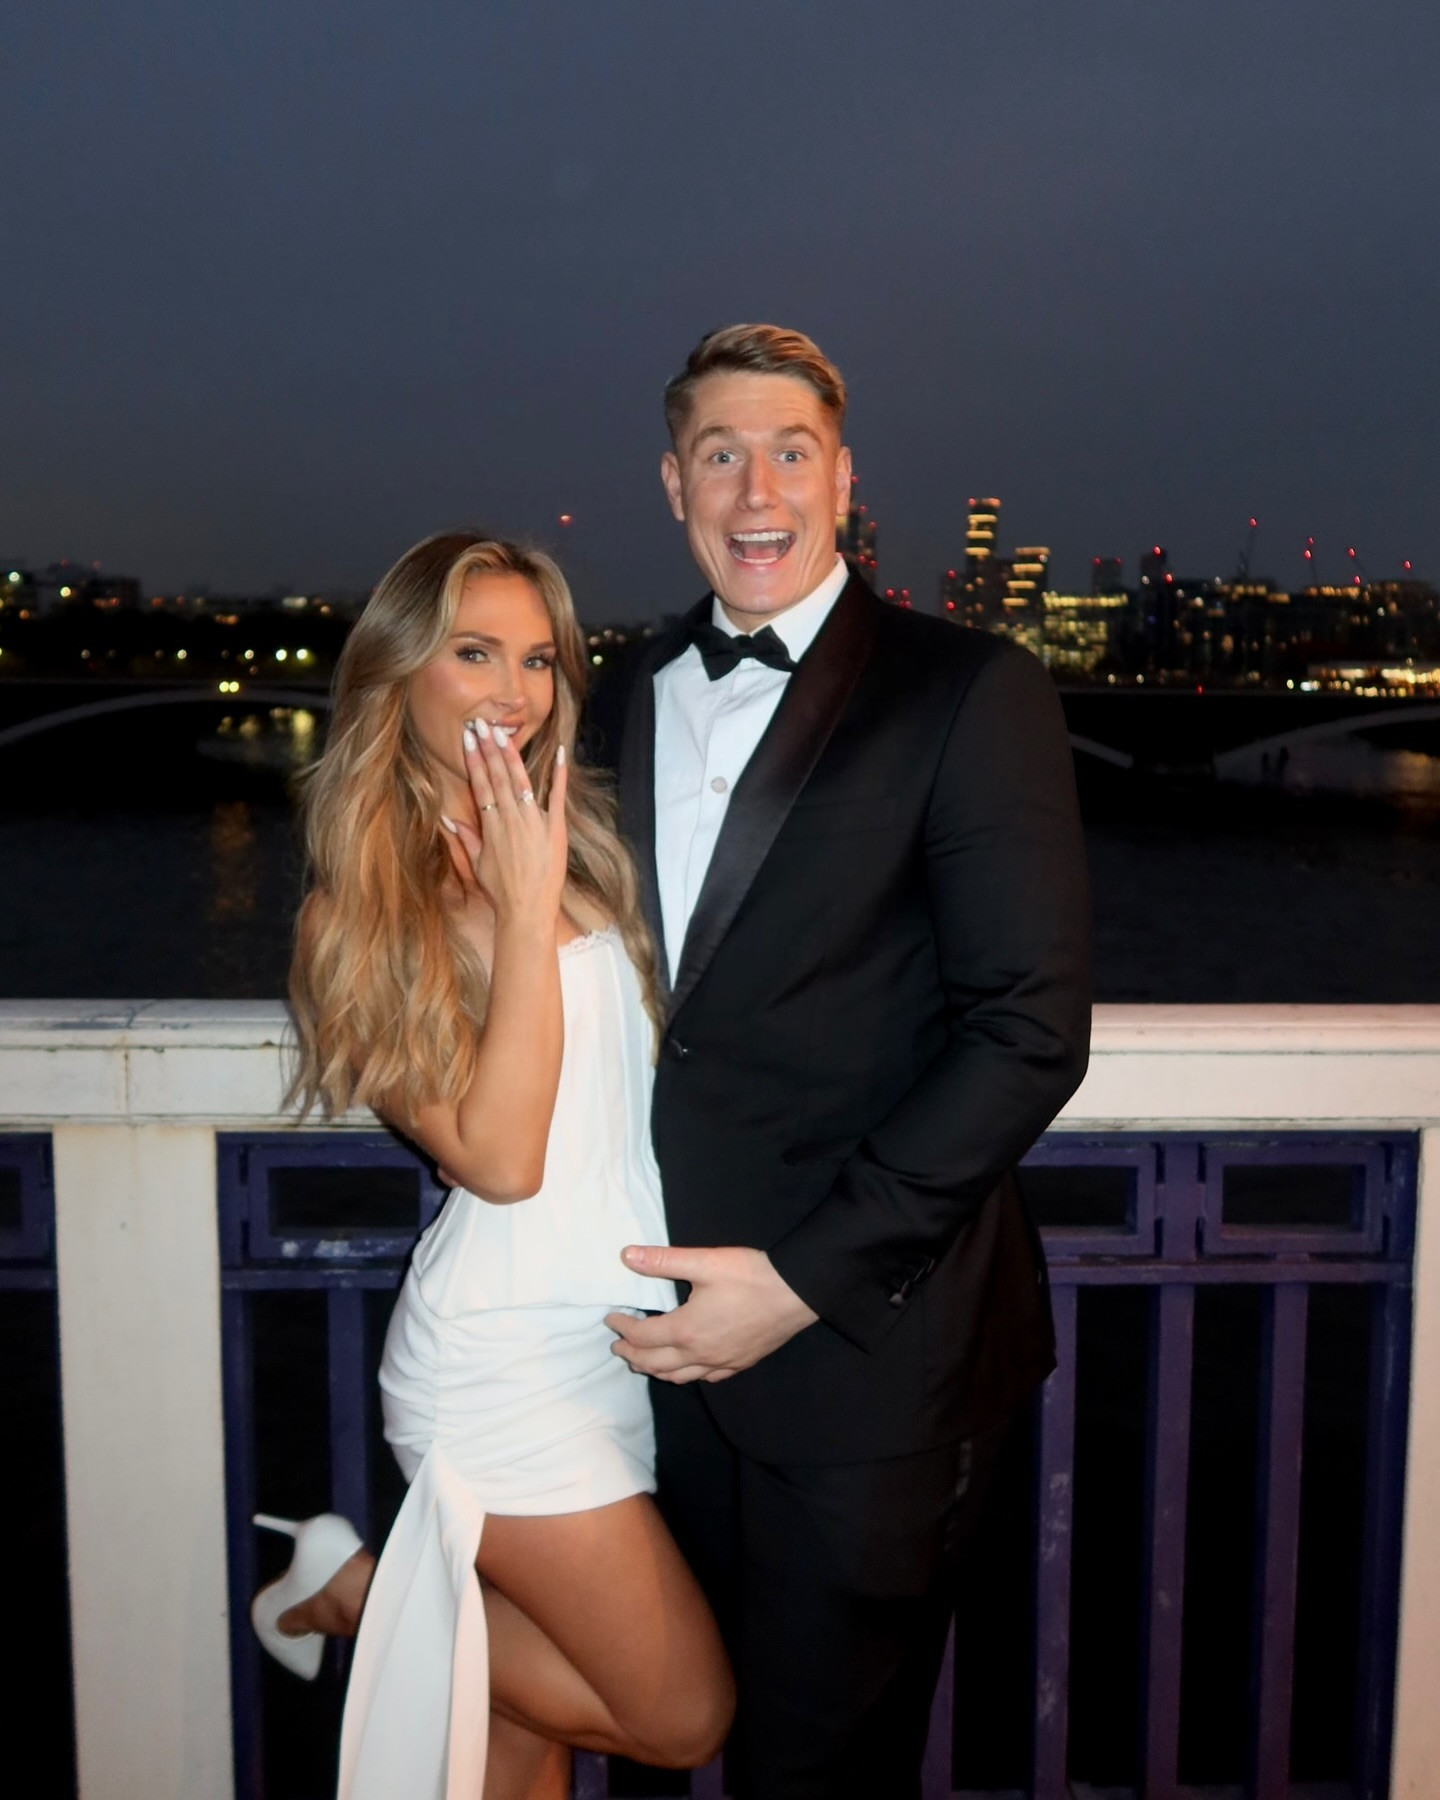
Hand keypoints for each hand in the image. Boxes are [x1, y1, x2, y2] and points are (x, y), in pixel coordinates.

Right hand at [442, 724, 567, 926]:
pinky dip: (560, 774)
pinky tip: (562, 753)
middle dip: (489, 748)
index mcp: (491, 826)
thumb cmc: (502, 891)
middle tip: (481, 723)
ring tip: (502, 732)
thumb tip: (446, 819)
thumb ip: (465, 838)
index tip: (469, 738)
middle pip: (497, 776)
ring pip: (521, 781)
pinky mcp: (556, 829)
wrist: (527, 910)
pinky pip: (558, 797)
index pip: (480, 785)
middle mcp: (511, 819)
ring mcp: (534, 822)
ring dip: (511, 755)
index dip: (474, 760)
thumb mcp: (478, 864)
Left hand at [605, 1245, 818, 1382]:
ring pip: (679, 1377)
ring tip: (643, 1362)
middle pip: (655, 1363)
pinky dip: (687, 1375)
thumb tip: (627, 1256)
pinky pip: (706, 1378)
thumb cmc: (750, 1276)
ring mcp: (722, 1363)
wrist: (797, 1293)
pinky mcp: (740, 1363)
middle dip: (632, 1354)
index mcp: (686, 1330)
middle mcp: (700, 1354)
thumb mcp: (705, 1262)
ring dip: (655, 1370)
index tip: (610, 1319)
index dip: (623, 1328)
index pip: (643, 1336)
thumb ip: (664, 1261)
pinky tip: (688, 1368)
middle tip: (618, 1345)